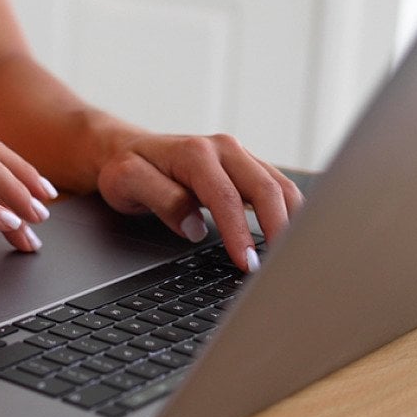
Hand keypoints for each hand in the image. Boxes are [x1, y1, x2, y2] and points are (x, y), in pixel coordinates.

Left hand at [94, 131, 303, 271]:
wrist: (124, 150)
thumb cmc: (125, 168)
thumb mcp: (127, 182)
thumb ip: (162, 200)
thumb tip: (194, 226)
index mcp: (195, 153)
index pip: (227, 198)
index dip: (240, 233)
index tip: (246, 264)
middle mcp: (224, 149)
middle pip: (267, 189)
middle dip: (279, 230)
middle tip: (279, 267)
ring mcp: (239, 156)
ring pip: (280, 187)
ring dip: (292, 220)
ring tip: (292, 256)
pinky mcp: (246, 167)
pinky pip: (277, 187)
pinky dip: (288, 211)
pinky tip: (288, 236)